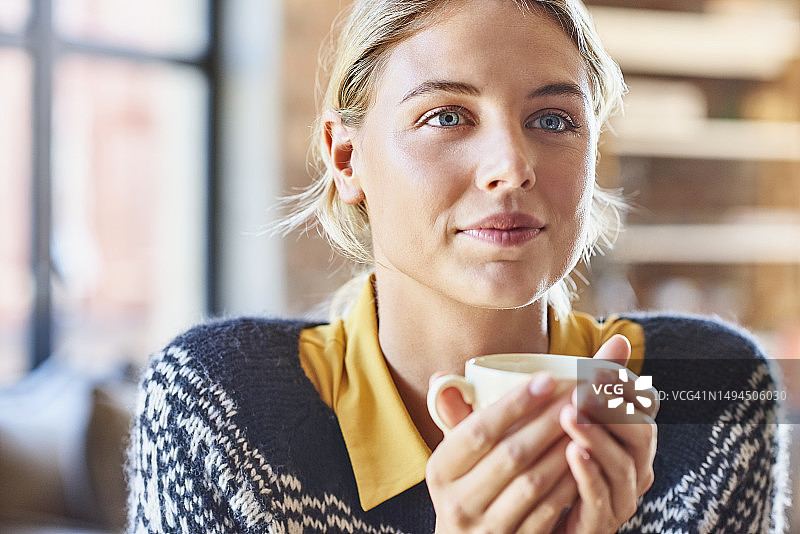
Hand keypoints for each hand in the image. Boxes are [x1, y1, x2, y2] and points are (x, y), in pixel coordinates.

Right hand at [427, 373, 577, 532]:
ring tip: (586, 423)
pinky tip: (584, 460)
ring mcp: (486, 529)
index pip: (478, 430)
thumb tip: (441, 376)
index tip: (547, 379)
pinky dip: (568, 483)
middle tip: (579, 395)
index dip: (514, 404)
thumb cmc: (465, 489)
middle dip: (549, 421)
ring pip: (532, 483)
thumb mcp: (453, 459)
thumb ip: (453, 418)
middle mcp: (458, 502)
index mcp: (441, 471)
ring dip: (563, 450)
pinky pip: (548, 512)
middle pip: (510, 454)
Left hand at [557, 335, 657, 532]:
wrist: (533, 516)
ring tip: (571, 415)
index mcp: (630, 440)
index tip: (602, 368)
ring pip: (621, 466)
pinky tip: (574, 454)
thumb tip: (622, 338)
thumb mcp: (566, 418)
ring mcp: (620, 498)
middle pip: (640, 435)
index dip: (626, 388)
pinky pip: (601, 498)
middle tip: (585, 390)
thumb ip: (595, 382)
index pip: (642, 408)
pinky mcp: (600, 522)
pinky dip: (590, 475)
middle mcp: (634, 468)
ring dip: (597, 438)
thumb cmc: (553, 460)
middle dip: (613, 410)